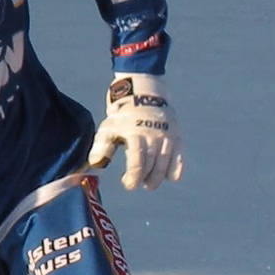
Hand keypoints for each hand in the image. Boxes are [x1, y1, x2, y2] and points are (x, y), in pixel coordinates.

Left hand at [87, 73, 182, 190]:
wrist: (145, 90)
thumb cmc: (123, 113)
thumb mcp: (109, 127)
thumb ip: (102, 147)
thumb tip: (95, 164)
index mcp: (135, 133)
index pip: (137, 161)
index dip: (133, 176)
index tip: (128, 184)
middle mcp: (153, 135)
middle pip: (151, 165)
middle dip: (145, 178)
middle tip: (139, 184)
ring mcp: (167, 136)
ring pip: (165, 164)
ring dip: (158, 177)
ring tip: (150, 183)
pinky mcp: (176, 136)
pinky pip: (179, 158)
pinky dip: (175, 170)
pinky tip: (169, 176)